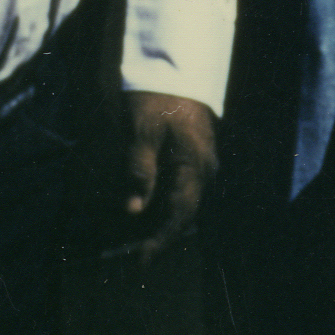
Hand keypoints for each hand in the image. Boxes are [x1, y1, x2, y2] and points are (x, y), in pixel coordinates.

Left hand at [120, 91, 217, 262]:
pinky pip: (179, 190)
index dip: (160, 243)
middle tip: (131, 256)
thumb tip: (134, 209)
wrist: (174, 70)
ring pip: (180, 204)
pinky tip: (141, 207)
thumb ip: (139, 170)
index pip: (179, 216)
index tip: (141, 264)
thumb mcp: (143, 131)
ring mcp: (200, 165)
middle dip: (157, 237)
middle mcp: (203, 171)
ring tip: (132, 237)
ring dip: (158, 221)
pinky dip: (161, 203)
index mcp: (194, 166)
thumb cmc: (157, 98)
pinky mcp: (192, 159)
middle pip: (181, 215)